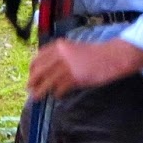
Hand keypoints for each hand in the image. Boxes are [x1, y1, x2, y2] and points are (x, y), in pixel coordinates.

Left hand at [26, 38, 142, 98]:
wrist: (113, 56)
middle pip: (39, 69)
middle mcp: (61, 54)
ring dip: (40, 90)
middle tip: (29, 88)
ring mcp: (68, 66)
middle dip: (32, 80)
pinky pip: (60, 88)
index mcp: (60, 45)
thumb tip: (48, 71)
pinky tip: (57, 96)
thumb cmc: (96, 54)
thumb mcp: (75, 50)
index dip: (32, 68)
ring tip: (36, 97)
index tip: (31, 75)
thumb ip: (61, 57)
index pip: (39, 57)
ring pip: (47, 81)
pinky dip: (57, 93)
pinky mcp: (75, 77)